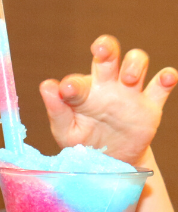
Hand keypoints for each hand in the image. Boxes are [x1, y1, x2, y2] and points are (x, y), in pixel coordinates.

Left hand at [39, 35, 177, 164]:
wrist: (109, 163)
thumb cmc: (82, 143)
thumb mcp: (66, 131)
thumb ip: (56, 110)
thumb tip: (46, 86)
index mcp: (83, 93)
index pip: (78, 81)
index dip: (73, 82)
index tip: (67, 89)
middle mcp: (106, 87)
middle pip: (109, 57)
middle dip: (107, 49)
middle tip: (101, 50)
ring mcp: (129, 94)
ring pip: (136, 62)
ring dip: (135, 64)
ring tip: (129, 79)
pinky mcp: (149, 105)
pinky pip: (161, 86)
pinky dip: (166, 78)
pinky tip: (166, 78)